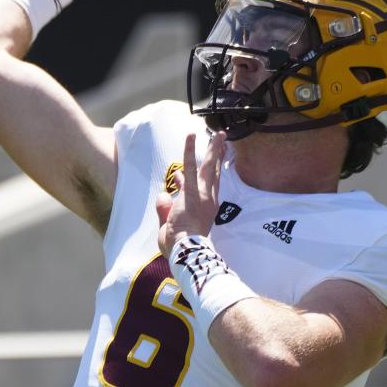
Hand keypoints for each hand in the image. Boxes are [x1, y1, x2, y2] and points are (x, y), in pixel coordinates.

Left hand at [156, 131, 226, 257]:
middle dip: (218, 155)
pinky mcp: (192, 192)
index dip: (213, 171)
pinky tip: (191, 136)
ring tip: (217, 134)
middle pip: (215, 173)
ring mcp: (202, 195)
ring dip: (212, 149)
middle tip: (222, 140)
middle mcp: (209, 199)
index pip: (211, 185)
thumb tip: (163, 195)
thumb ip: (165, 209)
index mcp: (207, 208)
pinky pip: (189, 167)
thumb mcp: (170, 225)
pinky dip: (190, 151)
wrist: (186, 251)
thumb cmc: (180, 245)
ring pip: (208, 167)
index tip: (213, 161)